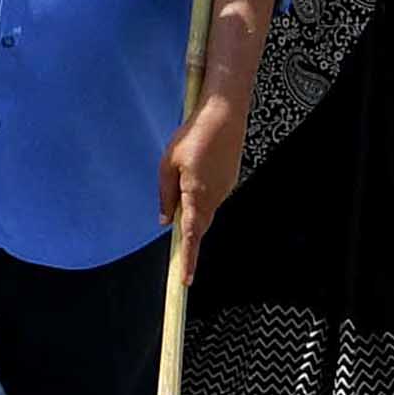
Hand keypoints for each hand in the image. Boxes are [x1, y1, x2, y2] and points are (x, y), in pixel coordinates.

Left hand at [158, 85, 243, 249]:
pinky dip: (202, 197)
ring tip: (184, 188)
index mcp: (196, 196)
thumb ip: (165, 195)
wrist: (225, 114)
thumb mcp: (168, 164)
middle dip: (190, 241)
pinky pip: (212, 197)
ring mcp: (224, 189)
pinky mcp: (229, 180)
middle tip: (182, 257)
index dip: (188, 260)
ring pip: (206, 211)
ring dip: (194, 213)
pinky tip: (196, 175)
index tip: (186, 280)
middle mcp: (214, 198)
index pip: (190, 236)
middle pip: (199, 227)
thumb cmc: (193, 136)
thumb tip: (164, 221)